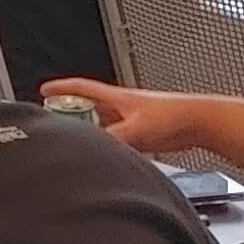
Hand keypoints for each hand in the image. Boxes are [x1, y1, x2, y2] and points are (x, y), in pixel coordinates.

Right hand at [45, 78, 196, 151]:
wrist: (200, 123)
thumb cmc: (173, 117)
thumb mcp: (135, 130)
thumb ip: (112, 140)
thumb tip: (92, 150)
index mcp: (116, 98)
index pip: (81, 88)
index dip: (61, 88)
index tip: (44, 89)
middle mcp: (121, 107)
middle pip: (88, 106)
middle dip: (70, 112)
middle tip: (55, 122)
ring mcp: (131, 119)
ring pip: (102, 124)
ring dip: (90, 131)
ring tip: (77, 142)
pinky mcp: (142, 133)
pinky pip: (117, 138)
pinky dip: (108, 144)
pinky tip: (107, 155)